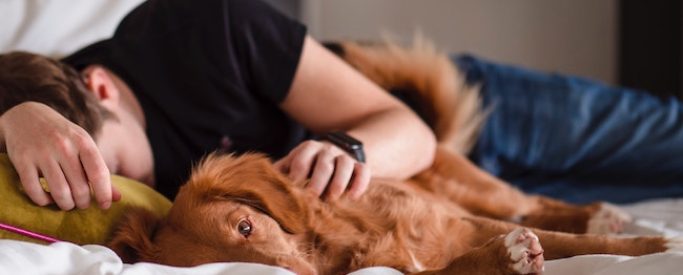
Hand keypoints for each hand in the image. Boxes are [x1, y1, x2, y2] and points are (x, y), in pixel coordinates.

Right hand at [0, 102, 120, 209]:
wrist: (27, 116)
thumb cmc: (63, 136)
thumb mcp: (84, 146)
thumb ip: (99, 171)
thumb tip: (118, 199)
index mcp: (83, 141)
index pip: (98, 173)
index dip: (104, 193)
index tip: (105, 206)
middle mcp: (63, 146)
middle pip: (80, 188)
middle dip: (83, 202)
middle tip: (82, 203)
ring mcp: (41, 153)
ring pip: (59, 192)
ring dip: (66, 205)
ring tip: (68, 203)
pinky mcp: (22, 160)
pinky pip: (35, 191)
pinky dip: (43, 201)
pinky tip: (48, 198)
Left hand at [274, 140, 370, 199]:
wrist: (337, 152)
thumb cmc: (309, 164)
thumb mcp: (293, 162)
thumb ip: (281, 171)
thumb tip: (263, 185)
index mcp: (307, 148)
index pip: (301, 160)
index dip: (297, 175)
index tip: (293, 190)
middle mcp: (327, 150)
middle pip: (324, 163)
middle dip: (317, 181)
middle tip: (312, 197)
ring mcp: (344, 157)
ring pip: (345, 164)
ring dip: (339, 181)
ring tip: (332, 198)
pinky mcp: (359, 165)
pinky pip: (363, 171)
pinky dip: (360, 183)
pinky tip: (352, 197)